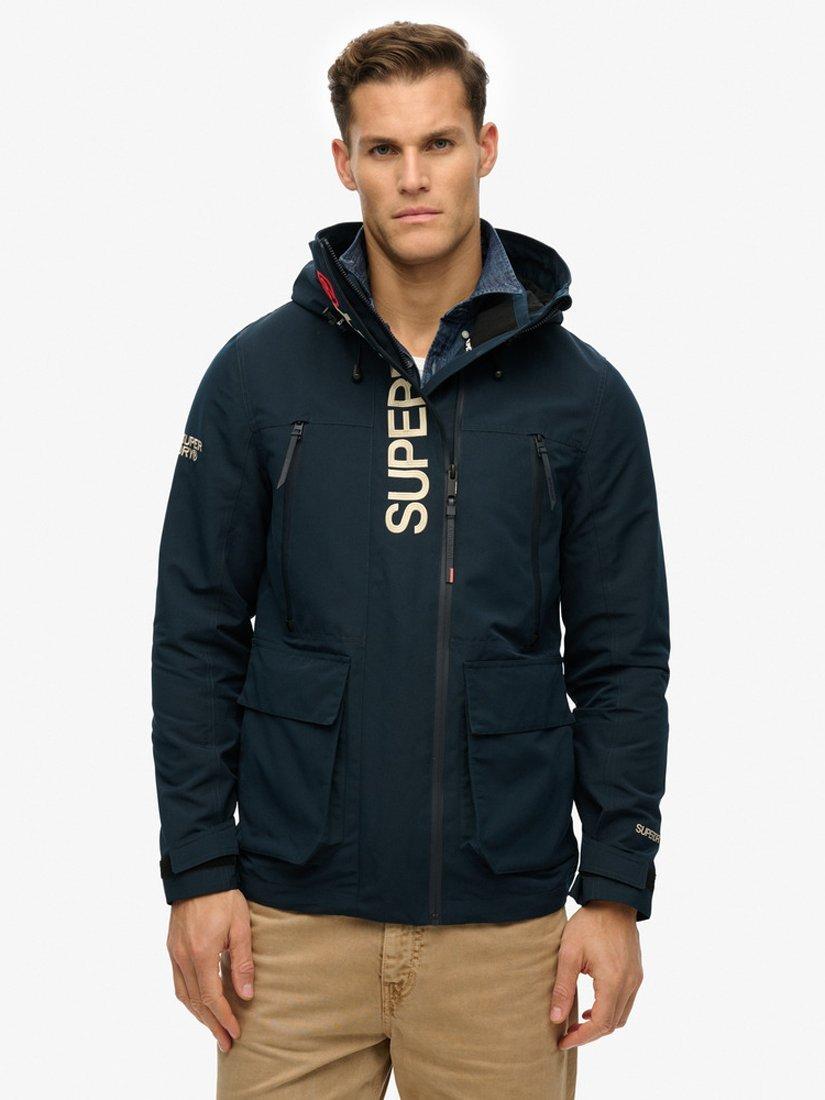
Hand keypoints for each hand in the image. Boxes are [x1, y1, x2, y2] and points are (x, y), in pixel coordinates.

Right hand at [166, 889, 254, 1052]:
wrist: (199, 873)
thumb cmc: (224, 897)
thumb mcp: (241, 927)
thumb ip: (243, 962)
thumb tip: (246, 995)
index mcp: (201, 953)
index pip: (211, 998)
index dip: (224, 1018)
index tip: (235, 1032)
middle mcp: (183, 957)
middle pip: (195, 1002)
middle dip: (211, 1025)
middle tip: (226, 1042)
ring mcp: (174, 952)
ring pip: (183, 995)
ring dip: (198, 1015)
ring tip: (214, 1028)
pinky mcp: (171, 947)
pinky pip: (177, 981)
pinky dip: (188, 998)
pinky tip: (199, 1003)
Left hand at [550, 900, 642, 1048]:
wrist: (614, 900)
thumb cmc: (589, 923)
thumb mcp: (569, 953)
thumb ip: (563, 987)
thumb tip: (555, 1019)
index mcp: (613, 981)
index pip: (600, 1024)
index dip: (581, 1038)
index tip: (562, 1042)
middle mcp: (629, 984)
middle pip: (612, 1024)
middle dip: (589, 1035)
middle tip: (566, 1035)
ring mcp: (636, 979)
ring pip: (621, 1016)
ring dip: (601, 1024)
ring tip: (577, 1023)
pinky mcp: (636, 973)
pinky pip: (626, 1002)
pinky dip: (610, 1011)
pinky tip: (593, 1005)